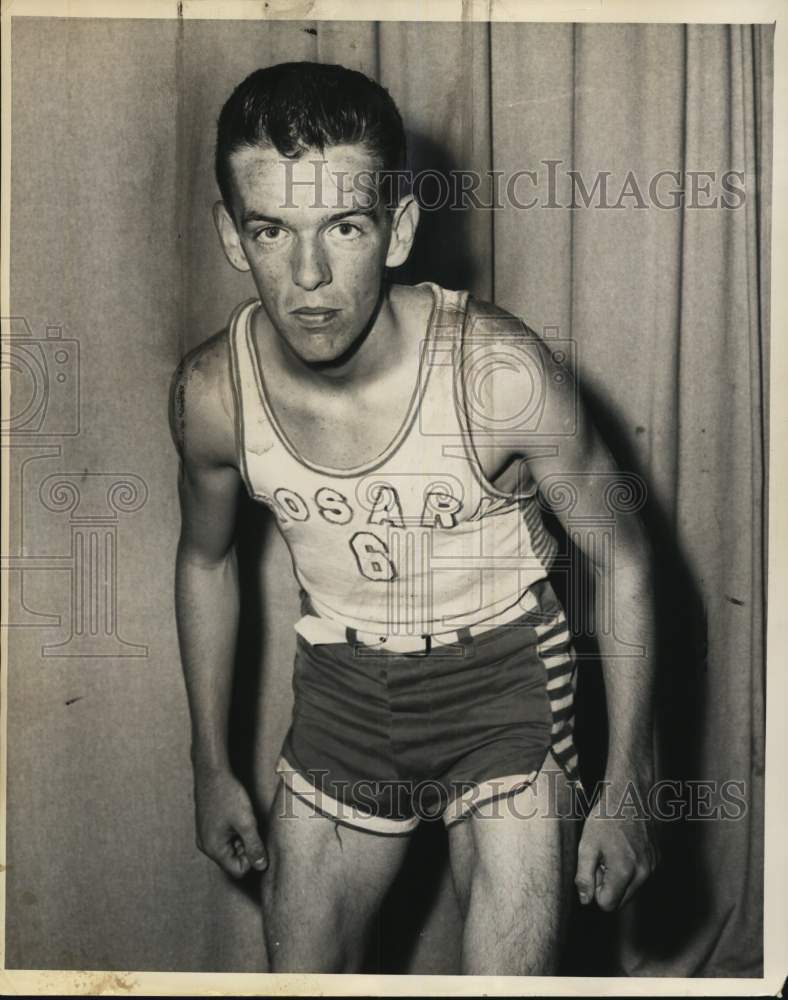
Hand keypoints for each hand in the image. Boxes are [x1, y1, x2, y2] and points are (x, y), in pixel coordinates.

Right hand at [192, 765, 267, 877]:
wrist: (212, 772)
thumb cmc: (228, 796)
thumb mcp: (246, 822)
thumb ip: (254, 846)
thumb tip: (261, 866)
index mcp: (213, 848)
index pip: (238, 870)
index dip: (251, 857)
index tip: (255, 838)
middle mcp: (206, 845)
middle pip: (233, 859)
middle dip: (246, 846)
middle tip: (250, 825)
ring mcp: (205, 835)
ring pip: (230, 847)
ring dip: (241, 836)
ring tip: (243, 818)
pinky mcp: (207, 826)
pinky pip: (224, 837)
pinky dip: (234, 830)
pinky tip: (237, 814)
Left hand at [575, 781, 658, 910]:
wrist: (629, 796)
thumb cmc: (605, 818)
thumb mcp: (587, 846)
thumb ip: (584, 877)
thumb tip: (585, 901)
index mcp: (624, 871)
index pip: (608, 904)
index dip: (596, 890)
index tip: (594, 869)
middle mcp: (643, 873)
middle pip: (621, 901)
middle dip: (609, 886)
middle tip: (602, 860)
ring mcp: (653, 867)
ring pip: (631, 890)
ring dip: (620, 878)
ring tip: (613, 852)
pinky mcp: (657, 860)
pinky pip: (641, 877)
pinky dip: (631, 870)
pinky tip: (624, 848)